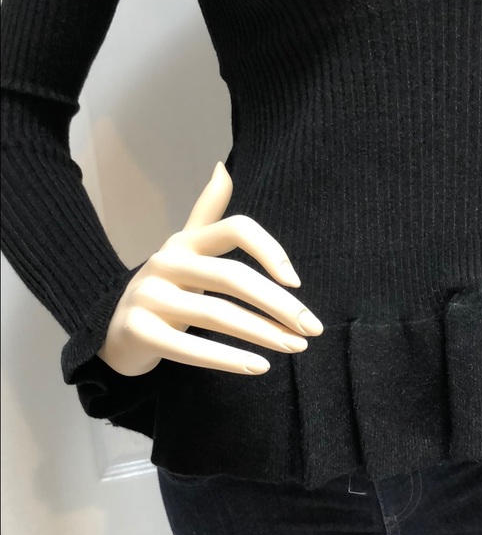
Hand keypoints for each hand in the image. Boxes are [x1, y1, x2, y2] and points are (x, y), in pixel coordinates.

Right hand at [97, 160, 323, 376]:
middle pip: (233, 277)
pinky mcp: (138, 330)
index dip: (271, 250)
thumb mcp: (185, 247)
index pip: (236, 229)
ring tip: (295, 348)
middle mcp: (166, 261)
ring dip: (264, 334)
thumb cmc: (168, 287)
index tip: (296, 283)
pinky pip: (190, 349)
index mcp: (185, 240)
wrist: (117, 327)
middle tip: (312, 329)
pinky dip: (228, 360)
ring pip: (217, 315)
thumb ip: (207, 212)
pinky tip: (258, 367)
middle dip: (279, 305)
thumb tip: (222, 168)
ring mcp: (148, 296)